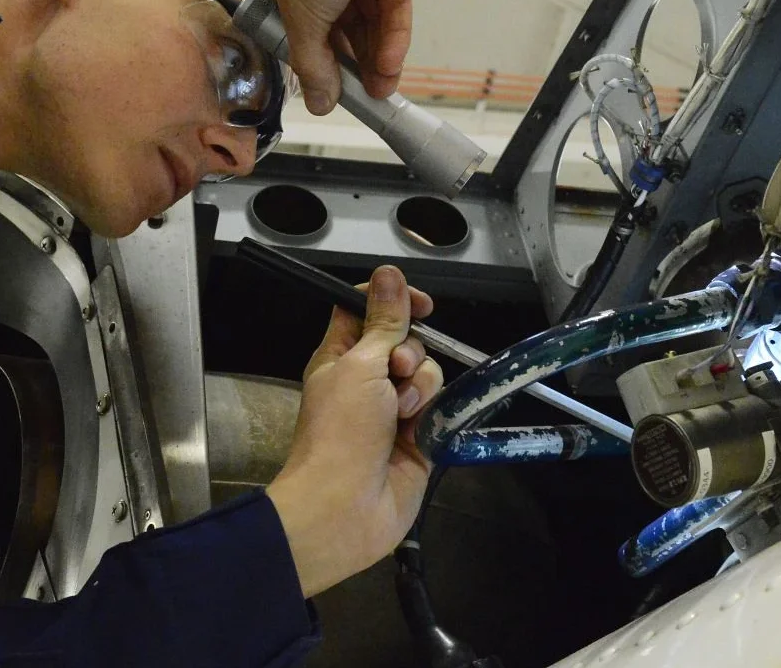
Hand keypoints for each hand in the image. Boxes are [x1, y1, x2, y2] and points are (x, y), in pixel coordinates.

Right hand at [232, 0, 414, 114]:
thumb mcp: (303, 12)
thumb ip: (313, 61)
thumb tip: (317, 103)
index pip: (307, 39)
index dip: (325, 71)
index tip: (341, 102)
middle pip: (343, 32)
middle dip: (357, 68)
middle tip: (371, 102)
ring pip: (370, 19)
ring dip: (379, 55)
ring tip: (385, 89)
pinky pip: (392, 0)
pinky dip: (394, 30)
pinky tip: (392, 60)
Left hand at [265, 267, 444, 598]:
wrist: (345, 505)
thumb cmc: (339, 433)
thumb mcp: (359, 366)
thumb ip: (383, 322)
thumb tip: (388, 274)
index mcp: (341, 356)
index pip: (368, 310)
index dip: (394, 301)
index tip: (420, 304)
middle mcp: (368, 379)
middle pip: (408, 341)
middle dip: (410, 353)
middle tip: (394, 373)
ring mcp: (395, 409)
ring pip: (428, 373)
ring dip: (421, 387)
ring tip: (403, 414)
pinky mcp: (420, 436)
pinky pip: (441, 407)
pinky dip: (436, 413)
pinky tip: (422, 429)